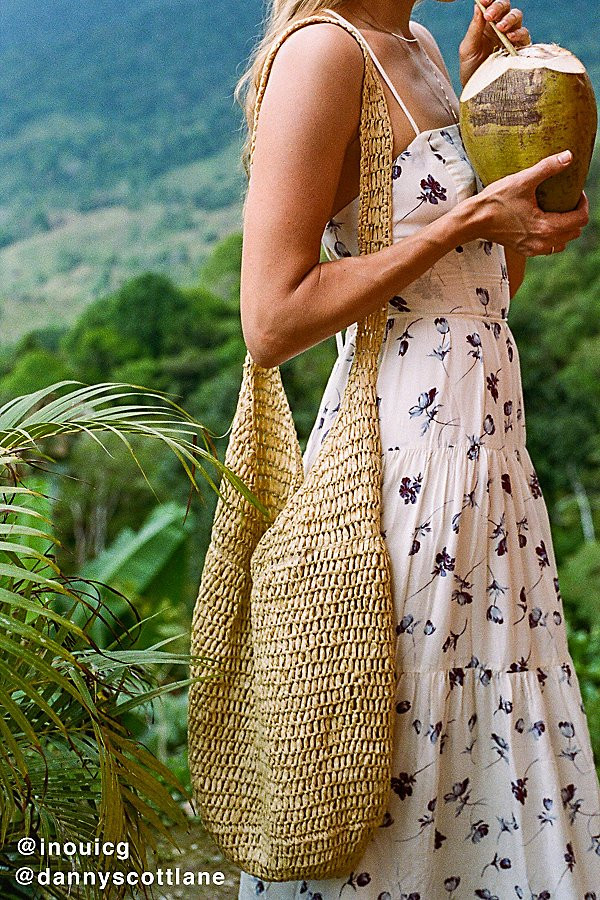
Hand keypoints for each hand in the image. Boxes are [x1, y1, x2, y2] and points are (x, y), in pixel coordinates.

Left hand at [459, 0, 531, 86]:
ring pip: (517, 17)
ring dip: (509, 19)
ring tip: (501, 28)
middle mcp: (500, 27)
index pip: (490, 4)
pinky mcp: (521, 48)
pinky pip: (525, 35)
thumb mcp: (468, 49)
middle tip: (489, 15)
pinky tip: (511, 38)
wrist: (478, 93)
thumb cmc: (471, 70)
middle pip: (506, 7)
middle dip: (498, 7)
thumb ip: (474, 28)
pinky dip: (519, 33)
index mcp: (485, 24)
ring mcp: (511, 36)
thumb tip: (478, 5)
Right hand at [473, 151, 588, 255]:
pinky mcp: (524, 250)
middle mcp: (542, 242)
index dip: (583, 203)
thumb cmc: (495, 201)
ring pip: (563, 242)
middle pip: (575, 232)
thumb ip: (548, 168)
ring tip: (557, 212)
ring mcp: (533, 249)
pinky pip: (548, 248)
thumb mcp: (523, 180)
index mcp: (546, 227)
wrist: (473, 221)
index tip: (576, 193)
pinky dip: (552, 237)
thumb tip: (568, 156)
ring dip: (565, 228)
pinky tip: (543, 223)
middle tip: (567, 201)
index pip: (580, 219)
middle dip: (576, 216)